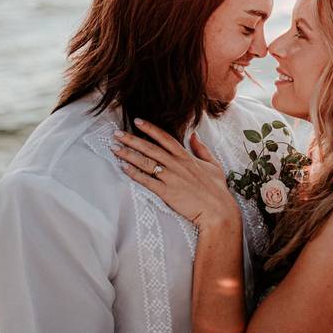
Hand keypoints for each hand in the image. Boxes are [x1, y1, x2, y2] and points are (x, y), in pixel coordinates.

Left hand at [112, 118, 237, 227]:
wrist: (218, 211)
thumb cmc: (217, 190)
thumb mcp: (213, 164)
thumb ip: (202, 149)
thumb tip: (194, 135)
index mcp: (186, 157)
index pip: (165, 138)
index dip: (150, 129)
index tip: (137, 121)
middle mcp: (176, 164)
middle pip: (150, 148)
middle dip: (132, 140)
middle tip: (116, 133)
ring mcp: (170, 178)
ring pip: (146, 162)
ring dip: (128, 155)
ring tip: (114, 148)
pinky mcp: (166, 192)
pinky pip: (147, 181)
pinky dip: (134, 174)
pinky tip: (123, 168)